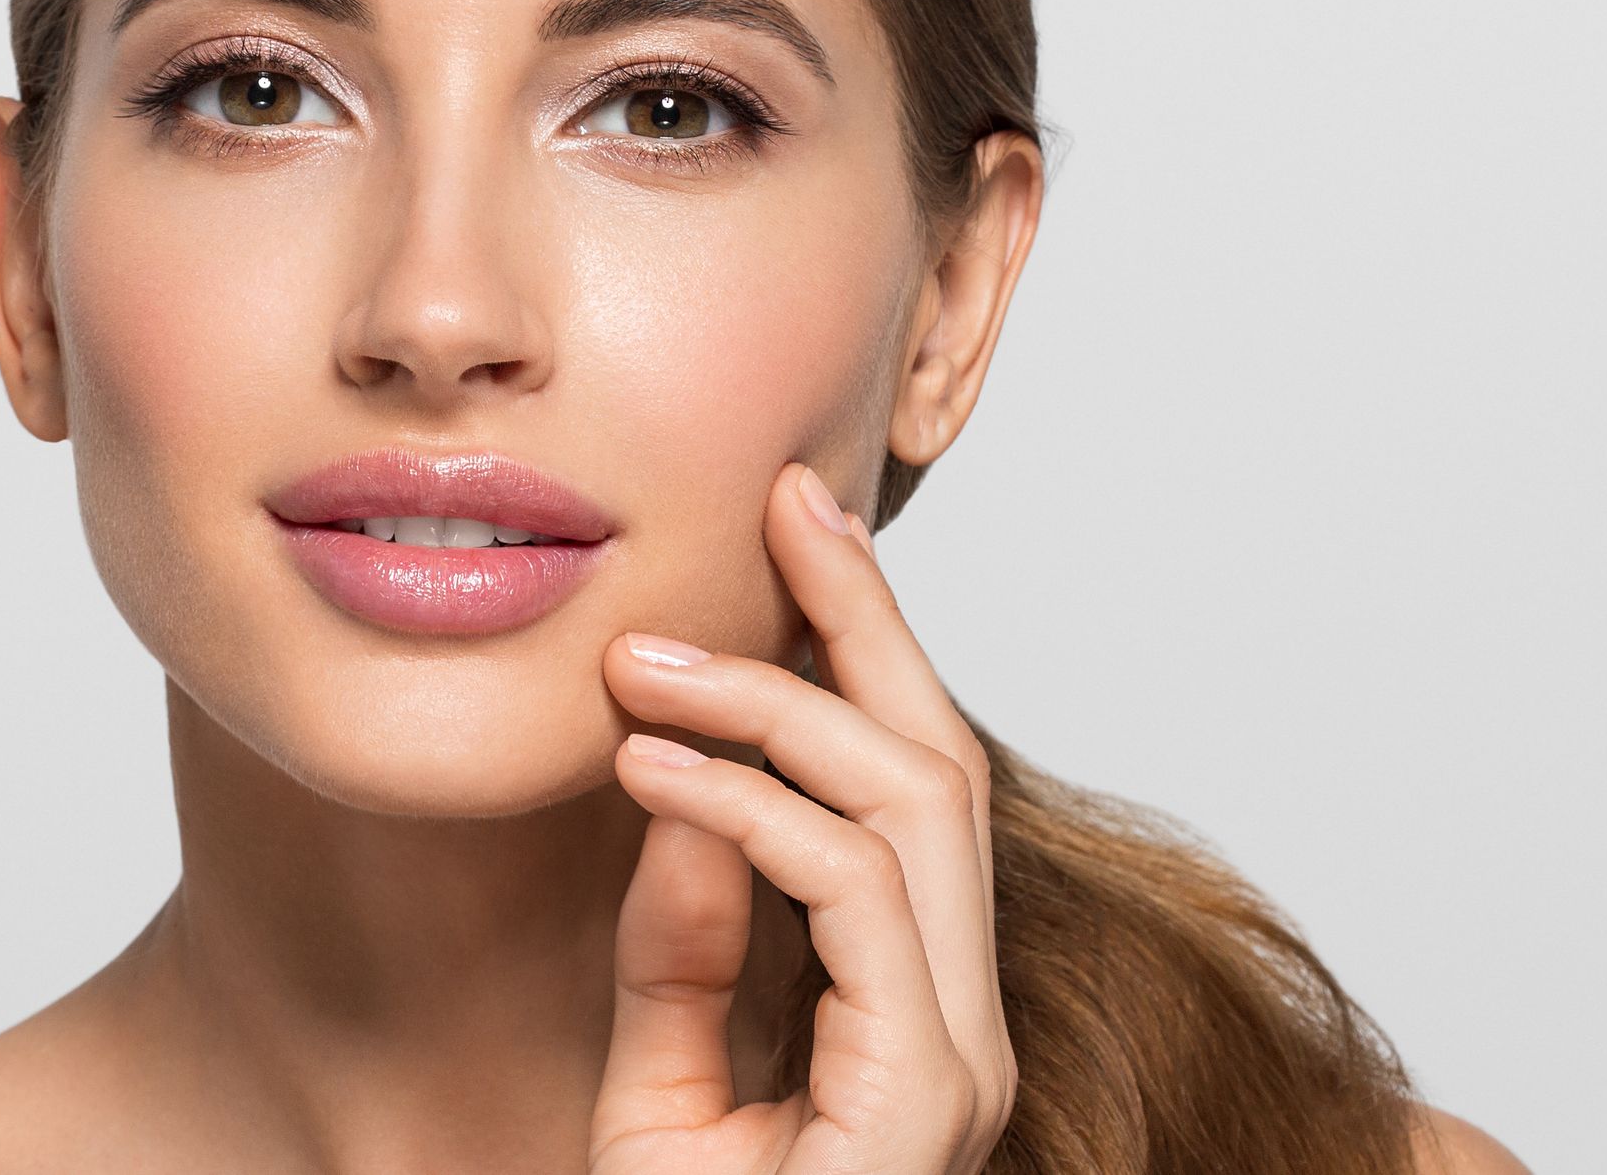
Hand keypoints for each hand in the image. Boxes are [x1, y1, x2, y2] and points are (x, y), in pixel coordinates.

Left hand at [591, 461, 1014, 1173]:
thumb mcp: (659, 1095)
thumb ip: (685, 955)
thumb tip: (682, 805)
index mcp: (914, 1012)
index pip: (906, 786)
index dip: (860, 647)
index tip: (796, 531)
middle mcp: (961, 1024)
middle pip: (934, 766)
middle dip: (861, 622)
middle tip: (783, 504)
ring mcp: (958, 1063)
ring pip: (912, 809)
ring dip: (781, 707)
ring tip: (645, 663)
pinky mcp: (928, 1100)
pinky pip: (854, 897)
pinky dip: (755, 812)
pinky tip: (656, 771)